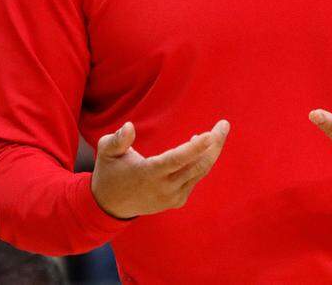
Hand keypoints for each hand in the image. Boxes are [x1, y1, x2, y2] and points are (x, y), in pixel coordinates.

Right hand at [91, 120, 229, 219]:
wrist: (111, 205)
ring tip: (218, 130)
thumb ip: (117, 140)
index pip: (176, 160)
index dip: (194, 148)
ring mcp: (172, 197)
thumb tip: (129, 127)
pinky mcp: (177, 201)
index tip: (210, 134)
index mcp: (148, 174)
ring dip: (211, 151)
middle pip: (197, 166)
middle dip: (214, 144)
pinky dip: (201, 162)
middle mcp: (163, 188)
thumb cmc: (110, 171)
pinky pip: (195, 178)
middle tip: (225, 124)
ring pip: (199, 172)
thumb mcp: (106, 152)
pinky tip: (200, 146)